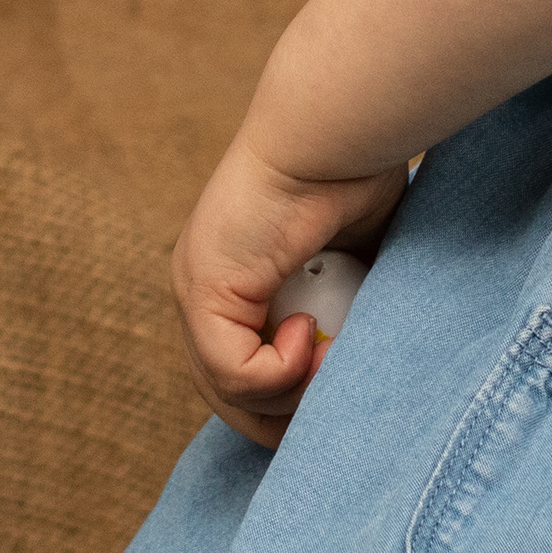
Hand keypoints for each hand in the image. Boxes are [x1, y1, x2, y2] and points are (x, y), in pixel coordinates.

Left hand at [172, 133, 407, 449]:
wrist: (331, 133)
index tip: (332, 404)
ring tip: (331, 359)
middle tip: (333, 409)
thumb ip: (344, 309)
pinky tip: (308, 330)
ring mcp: (195, 289)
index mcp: (234, 279)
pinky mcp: (203, 290)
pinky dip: (280, 370)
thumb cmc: (355, 176)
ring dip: (292, 394)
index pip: (239, 372)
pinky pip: (234, 373)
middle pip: (227, 395)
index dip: (286, 403)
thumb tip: (356, 365)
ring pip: (228, 393)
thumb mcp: (352, 263)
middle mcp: (202, 287)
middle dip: (285, 418)